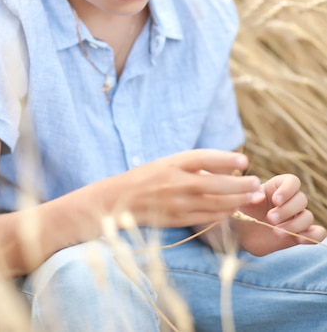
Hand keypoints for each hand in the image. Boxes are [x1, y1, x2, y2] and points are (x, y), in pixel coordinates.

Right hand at [119, 149, 262, 227]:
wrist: (121, 199)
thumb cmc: (149, 176)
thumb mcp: (169, 162)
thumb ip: (196, 164)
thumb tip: (229, 165)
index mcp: (173, 163)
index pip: (203, 158)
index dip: (225, 158)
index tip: (244, 160)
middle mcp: (176, 182)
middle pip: (214, 184)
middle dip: (240, 184)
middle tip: (257, 183)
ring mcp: (177, 203)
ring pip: (214, 203)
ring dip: (237, 200)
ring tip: (253, 197)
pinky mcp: (177, 219)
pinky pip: (206, 217)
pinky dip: (222, 213)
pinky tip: (234, 209)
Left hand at [235, 173, 326, 255]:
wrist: (238, 234)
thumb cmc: (239, 212)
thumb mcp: (240, 202)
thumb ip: (249, 196)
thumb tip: (261, 197)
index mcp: (277, 187)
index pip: (293, 181)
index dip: (287, 190)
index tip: (275, 200)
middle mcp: (289, 201)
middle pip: (302, 199)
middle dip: (287, 210)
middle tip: (270, 219)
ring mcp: (295, 218)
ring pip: (308, 216)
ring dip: (294, 225)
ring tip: (275, 232)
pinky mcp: (299, 234)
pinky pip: (318, 232)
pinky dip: (313, 235)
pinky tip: (298, 239)